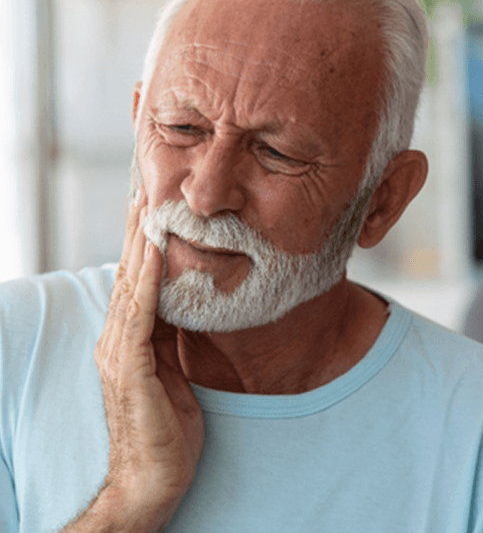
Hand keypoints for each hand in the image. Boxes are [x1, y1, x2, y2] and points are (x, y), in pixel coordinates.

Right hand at [94, 189, 203, 525]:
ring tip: (146, 204)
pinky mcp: (129, 368)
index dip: (142, 242)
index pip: (135, 281)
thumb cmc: (167, 430)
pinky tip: (153, 251)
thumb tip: (179, 306)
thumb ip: (168, 338)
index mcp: (129, 340)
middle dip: (136, 230)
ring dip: (139, 242)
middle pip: (128, 273)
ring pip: (130, 285)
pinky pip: (139, 315)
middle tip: (144, 188)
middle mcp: (117, 339)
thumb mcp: (171, 373)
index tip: (152, 208)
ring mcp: (119, 352)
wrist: (152, 481)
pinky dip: (145, 280)